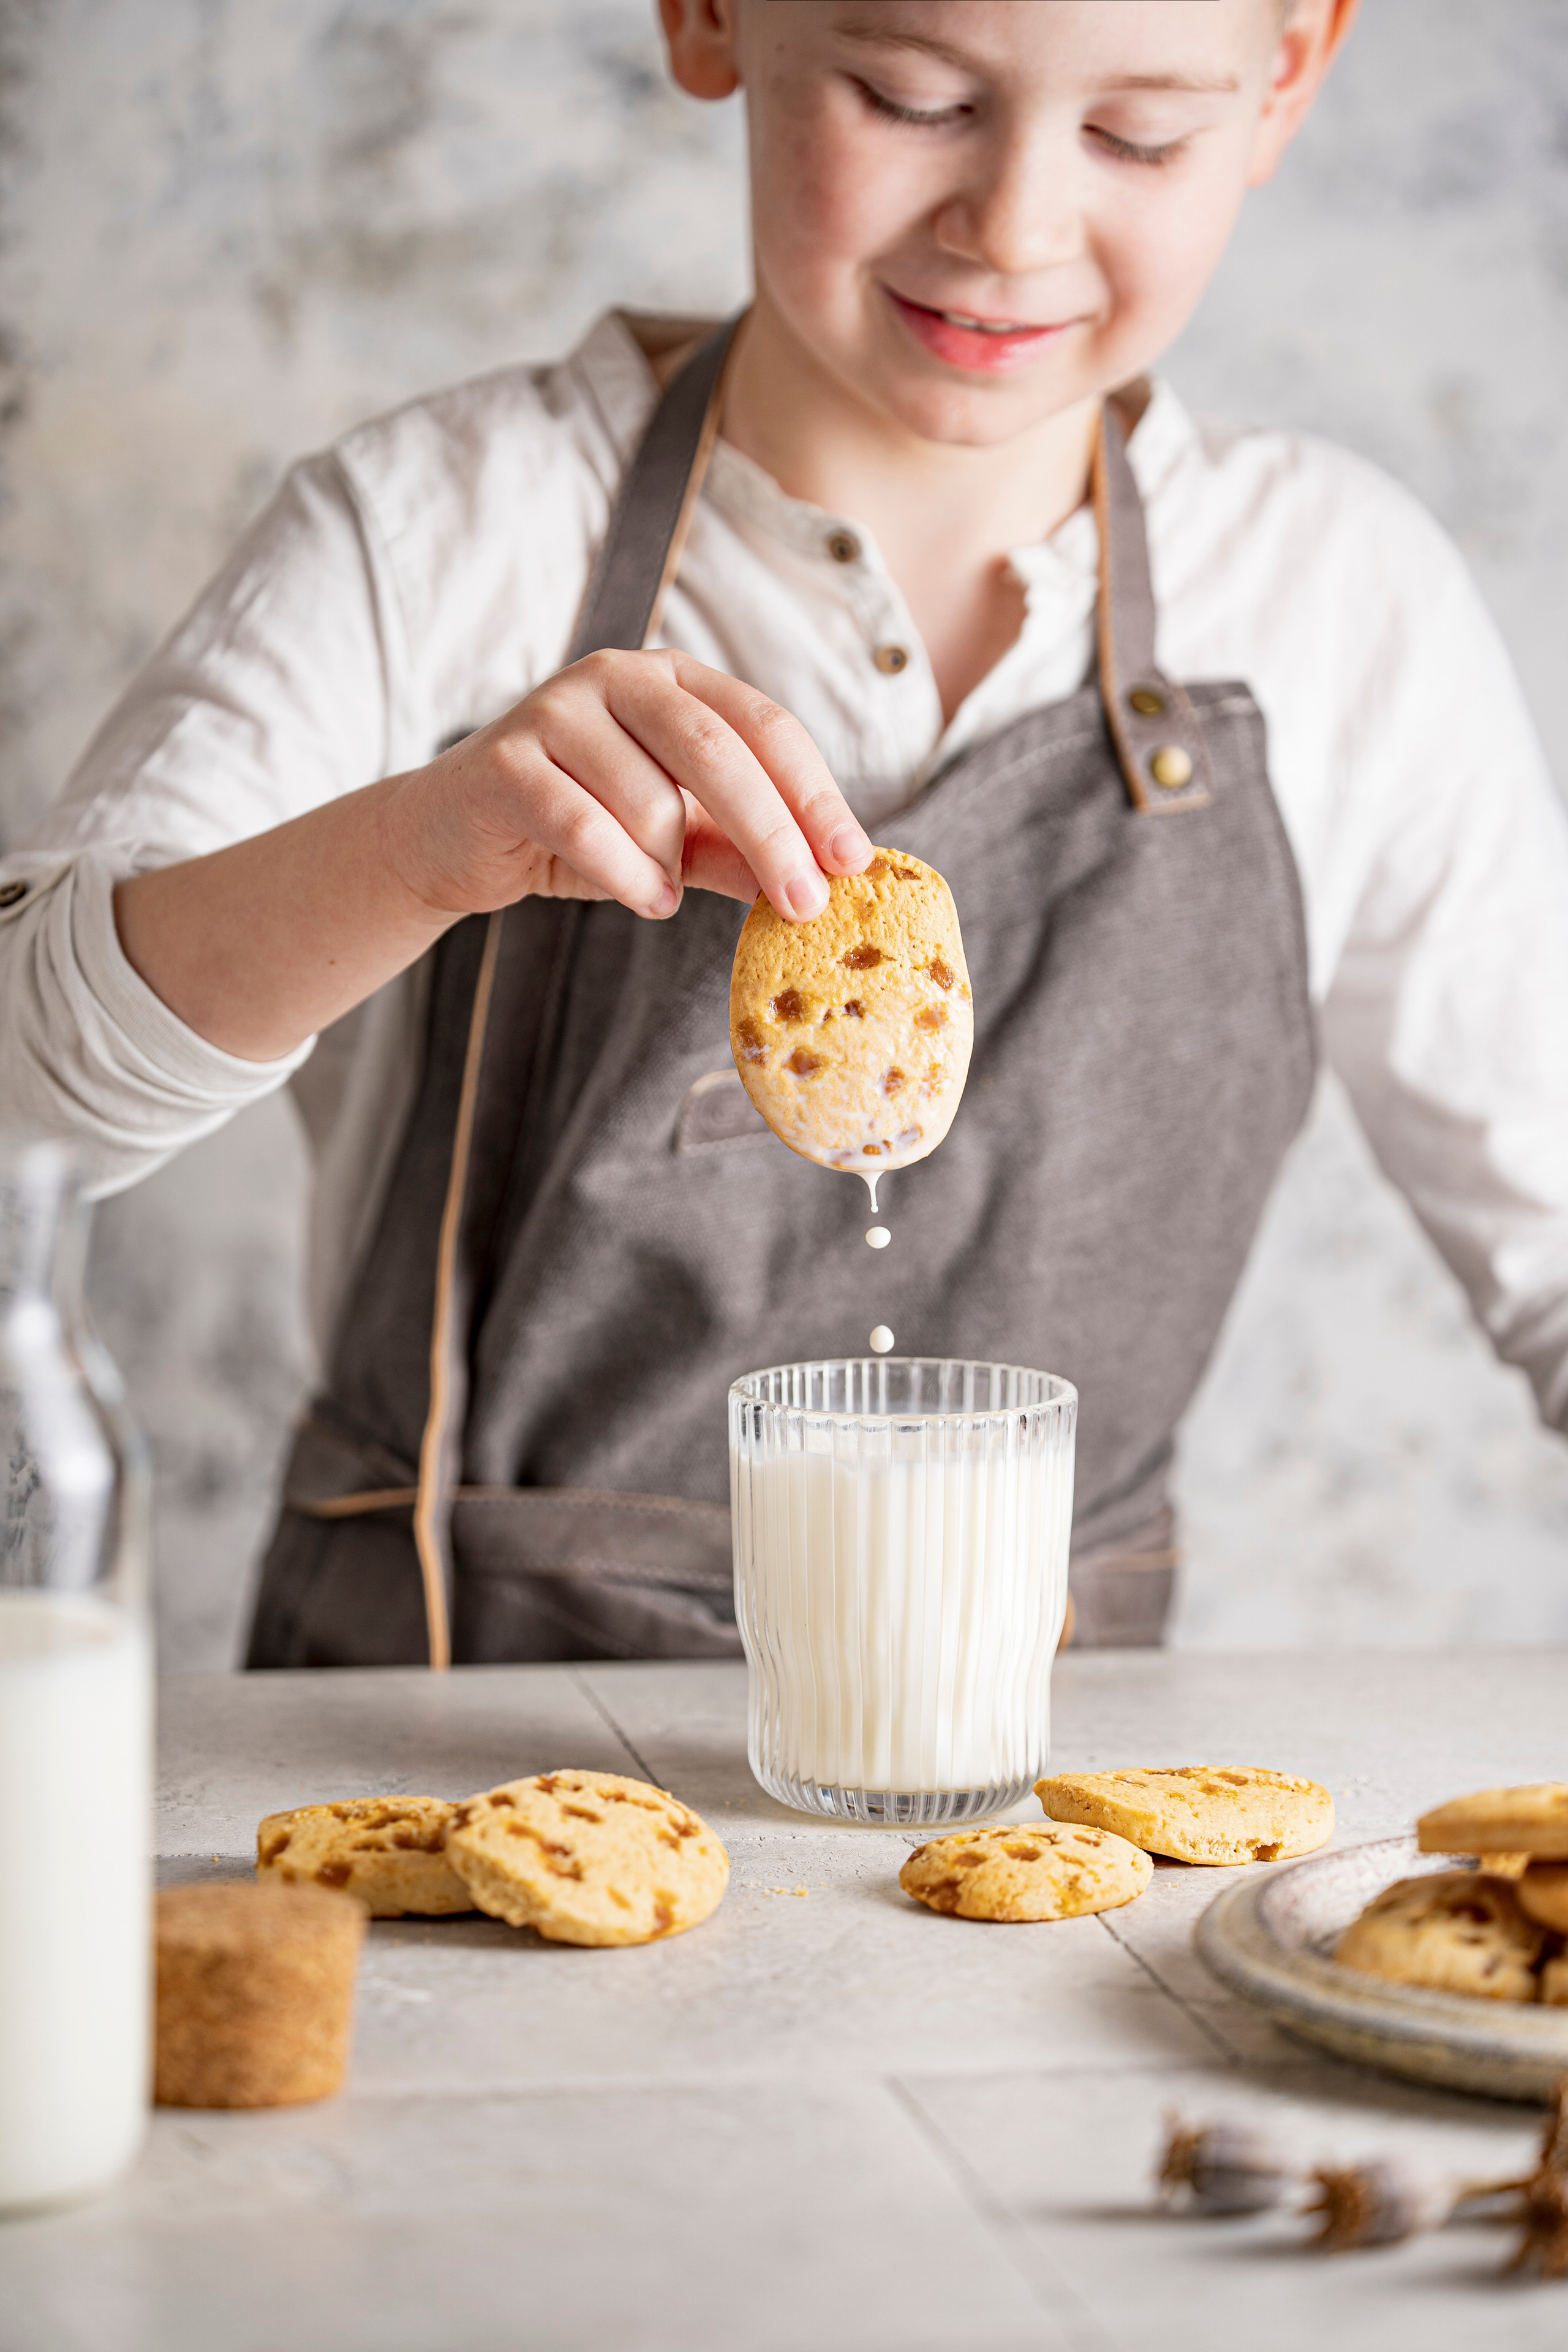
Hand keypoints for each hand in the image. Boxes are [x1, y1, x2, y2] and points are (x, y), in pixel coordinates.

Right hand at [386, 648, 873, 923]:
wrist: (454, 837)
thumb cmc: (580, 829)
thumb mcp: (675, 840)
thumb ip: (739, 851)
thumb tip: (823, 884)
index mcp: (672, 680)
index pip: (764, 724)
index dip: (815, 793)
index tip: (854, 861)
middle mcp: (616, 677)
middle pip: (719, 751)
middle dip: (774, 835)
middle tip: (806, 905)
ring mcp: (555, 710)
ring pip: (651, 801)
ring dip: (671, 867)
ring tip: (662, 890)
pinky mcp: (505, 761)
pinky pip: (585, 828)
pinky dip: (627, 878)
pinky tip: (643, 898)